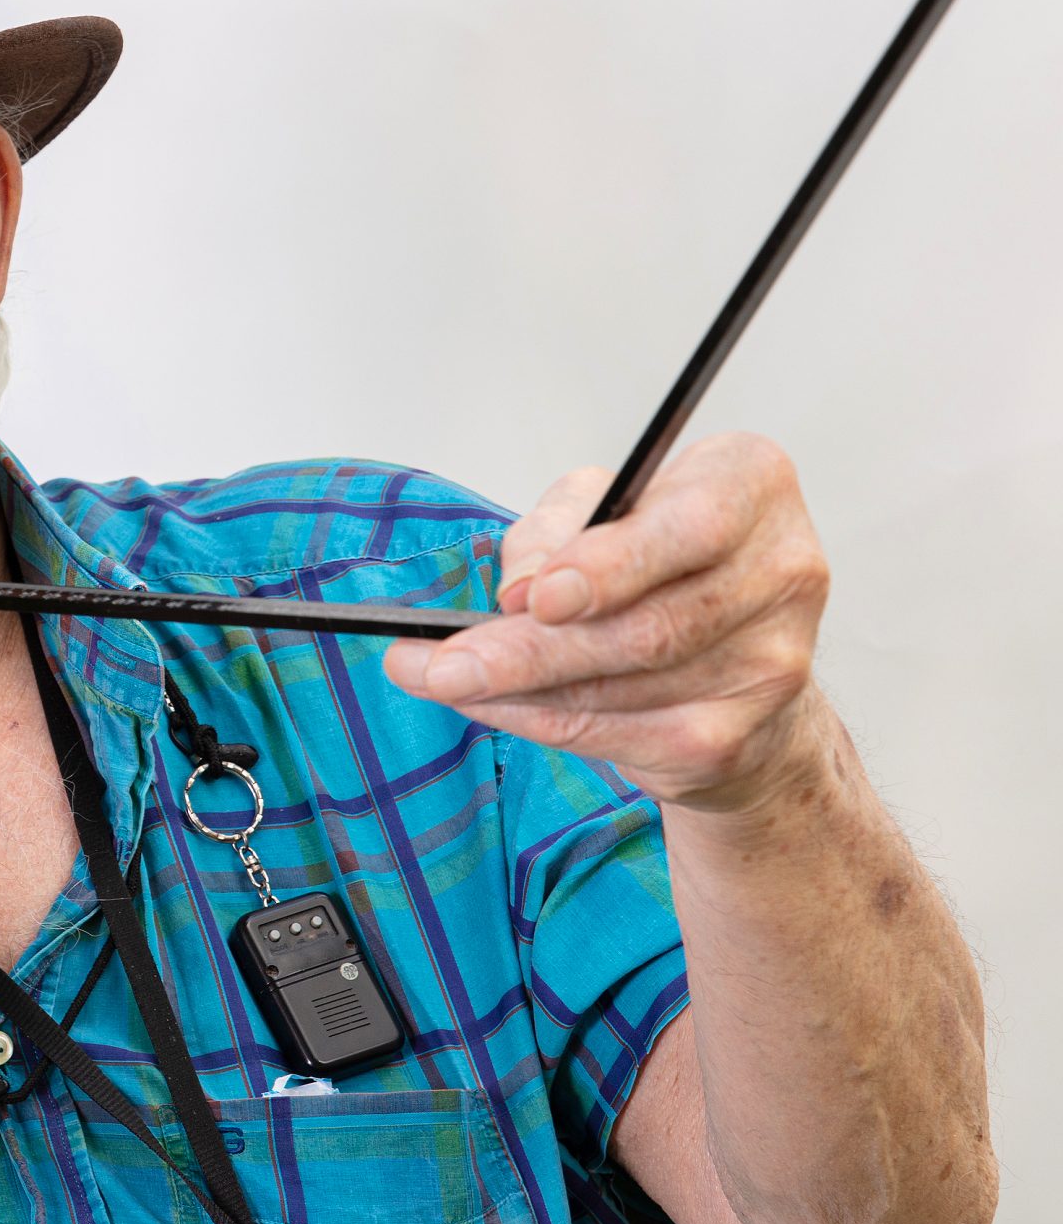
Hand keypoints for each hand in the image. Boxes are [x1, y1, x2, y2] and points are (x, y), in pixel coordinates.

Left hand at [383, 432, 831, 812]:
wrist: (740, 665)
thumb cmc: (663, 563)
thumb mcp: (605, 508)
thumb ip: (557, 530)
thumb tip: (519, 590)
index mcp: (753, 485)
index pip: (693, 526)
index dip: (612, 566)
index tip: (538, 596)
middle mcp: (783, 571)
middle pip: (646, 626)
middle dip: (532, 649)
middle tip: (448, 662)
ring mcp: (770, 665)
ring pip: (619, 687)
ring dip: (515, 689)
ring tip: (439, 676)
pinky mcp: (734, 738)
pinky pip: (614, 735)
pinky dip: (535, 720)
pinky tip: (485, 703)